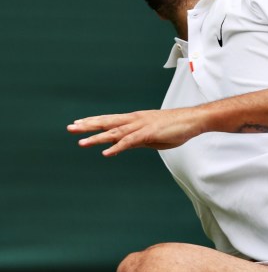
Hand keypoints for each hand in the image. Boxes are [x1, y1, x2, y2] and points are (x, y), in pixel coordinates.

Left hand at [68, 107, 205, 155]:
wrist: (193, 120)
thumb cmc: (176, 127)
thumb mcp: (152, 136)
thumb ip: (137, 140)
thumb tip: (125, 145)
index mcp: (135, 119)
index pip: (110, 120)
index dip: (93, 121)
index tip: (78, 122)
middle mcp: (135, 120)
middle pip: (107, 122)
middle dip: (88, 125)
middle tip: (70, 128)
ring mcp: (141, 126)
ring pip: (114, 132)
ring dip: (97, 138)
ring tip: (81, 142)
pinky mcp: (148, 133)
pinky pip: (129, 141)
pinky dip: (117, 147)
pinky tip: (106, 152)